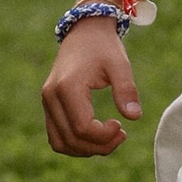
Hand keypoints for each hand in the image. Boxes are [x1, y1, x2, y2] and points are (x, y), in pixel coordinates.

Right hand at [41, 15, 142, 156]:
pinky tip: (96, 136)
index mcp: (67, 87)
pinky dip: (75, 144)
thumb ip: (126, 89)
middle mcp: (51, 96)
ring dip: (86, 149)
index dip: (104, 136)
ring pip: (60, 143)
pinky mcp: (49, 105)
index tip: (122, 126)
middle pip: (71, 139)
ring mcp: (47, 102)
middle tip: (121, 135)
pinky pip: (57, 136)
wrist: (85, 31)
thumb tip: (135, 117)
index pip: (82, 128)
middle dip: (99, 146)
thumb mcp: (120, 64)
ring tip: (109, 139)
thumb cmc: (103, 47)